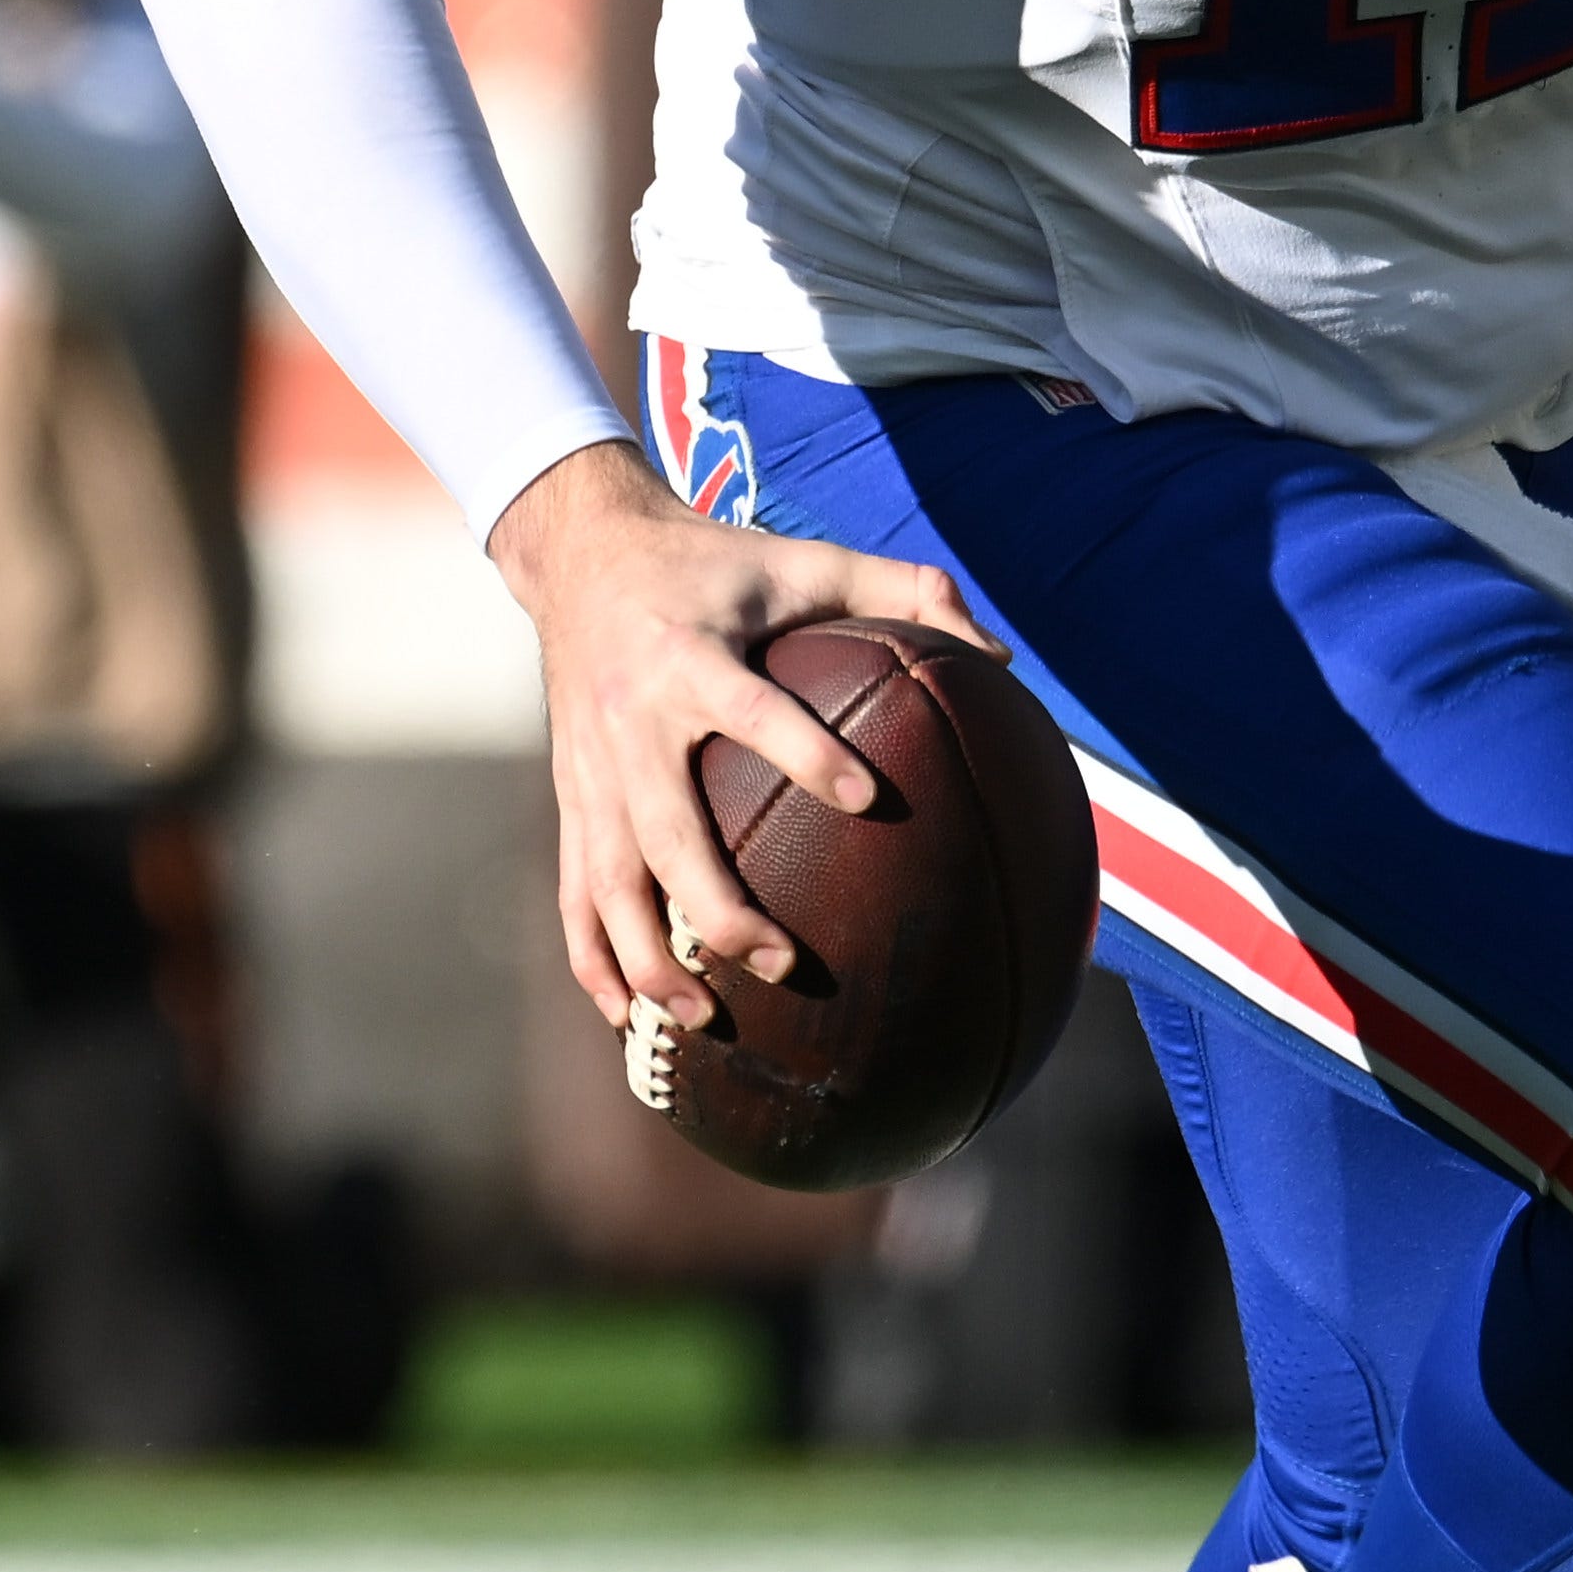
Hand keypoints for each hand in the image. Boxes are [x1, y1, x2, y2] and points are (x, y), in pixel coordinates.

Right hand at [486, 437, 992, 1039]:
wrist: (581, 552)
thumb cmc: (711, 564)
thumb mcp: (802, 557)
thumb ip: (901, 590)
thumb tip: (1001, 654)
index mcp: (692, 658)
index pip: (754, 710)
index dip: (808, 753)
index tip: (868, 799)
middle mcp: (633, 722)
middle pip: (667, 832)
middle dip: (718, 908)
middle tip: (785, 963)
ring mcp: (592, 770)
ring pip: (610, 881)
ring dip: (649, 958)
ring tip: (704, 1019)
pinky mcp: (572, 797)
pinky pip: (575, 890)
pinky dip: (592, 957)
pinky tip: (624, 1019)